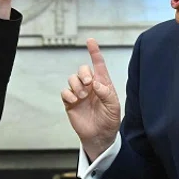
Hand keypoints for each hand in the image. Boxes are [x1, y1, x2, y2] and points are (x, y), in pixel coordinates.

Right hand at [62, 39, 121, 158]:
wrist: (100, 136)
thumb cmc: (109, 121)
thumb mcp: (114, 107)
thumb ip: (107, 94)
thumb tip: (96, 83)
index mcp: (103, 84)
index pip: (98, 65)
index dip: (94, 52)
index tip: (91, 41)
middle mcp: (90, 86)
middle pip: (82, 69)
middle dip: (84, 73)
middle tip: (88, 83)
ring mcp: (80, 94)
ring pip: (72, 79)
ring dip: (76, 85)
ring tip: (82, 96)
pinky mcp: (70, 103)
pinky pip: (65, 92)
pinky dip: (69, 94)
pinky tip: (75, 101)